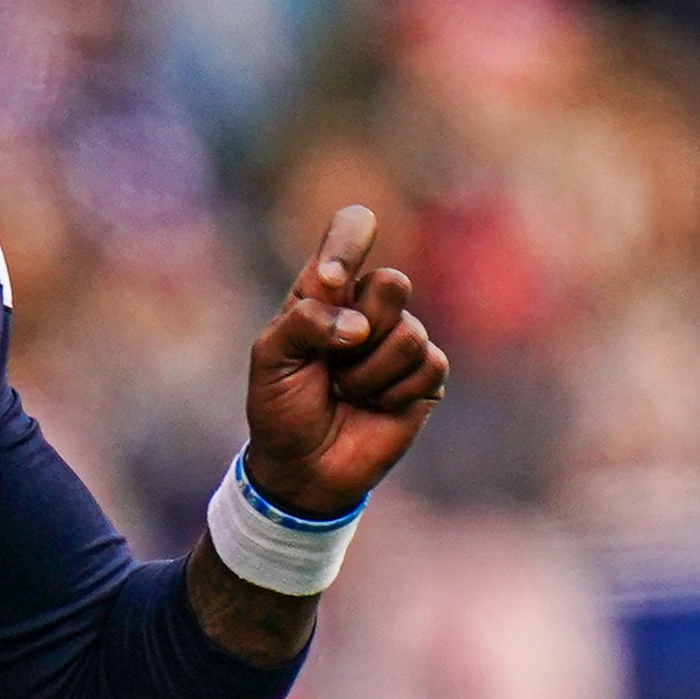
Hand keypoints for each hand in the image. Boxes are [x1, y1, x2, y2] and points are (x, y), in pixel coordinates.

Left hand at [241, 205, 445, 517]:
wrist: (304, 468)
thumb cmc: (281, 406)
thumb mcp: (271, 358)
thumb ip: (305, 322)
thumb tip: (359, 326)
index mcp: (325, 289)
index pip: (351, 230)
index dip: (351, 240)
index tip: (332, 279)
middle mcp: (368, 306)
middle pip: (392, 283)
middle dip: (361, 328)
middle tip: (334, 359)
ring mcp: (400, 340)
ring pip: (409, 331)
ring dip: (368, 373)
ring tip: (346, 390)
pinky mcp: (426, 376)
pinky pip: (428, 365)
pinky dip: (392, 393)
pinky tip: (373, 406)